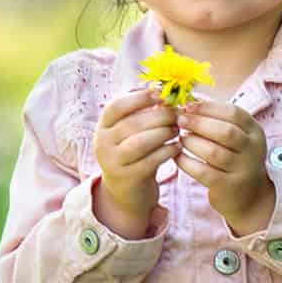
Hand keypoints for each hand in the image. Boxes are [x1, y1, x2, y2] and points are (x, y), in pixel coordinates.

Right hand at [91, 88, 178, 238]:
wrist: (126, 192)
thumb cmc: (134, 154)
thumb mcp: (132, 133)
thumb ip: (142, 113)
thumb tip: (164, 89)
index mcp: (103, 127)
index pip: (116, 107)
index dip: (139, 98)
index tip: (161, 94)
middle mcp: (103, 143)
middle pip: (132, 124)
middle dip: (159, 116)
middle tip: (178, 115)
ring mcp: (113, 162)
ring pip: (139, 142)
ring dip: (163, 133)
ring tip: (177, 130)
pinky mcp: (127, 178)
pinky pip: (149, 161)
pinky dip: (166, 152)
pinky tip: (177, 147)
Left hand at [176, 101, 275, 231]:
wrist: (249, 196)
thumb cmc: (236, 158)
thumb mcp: (237, 137)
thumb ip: (218, 120)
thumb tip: (188, 102)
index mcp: (255, 131)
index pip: (233, 113)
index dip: (208, 107)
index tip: (188, 105)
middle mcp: (253, 150)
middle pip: (226, 132)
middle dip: (199, 123)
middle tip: (179, 120)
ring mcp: (242, 169)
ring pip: (214, 152)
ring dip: (192, 142)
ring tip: (181, 138)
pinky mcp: (228, 186)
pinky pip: (203, 172)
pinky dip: (187, 162)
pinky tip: (178, 156)